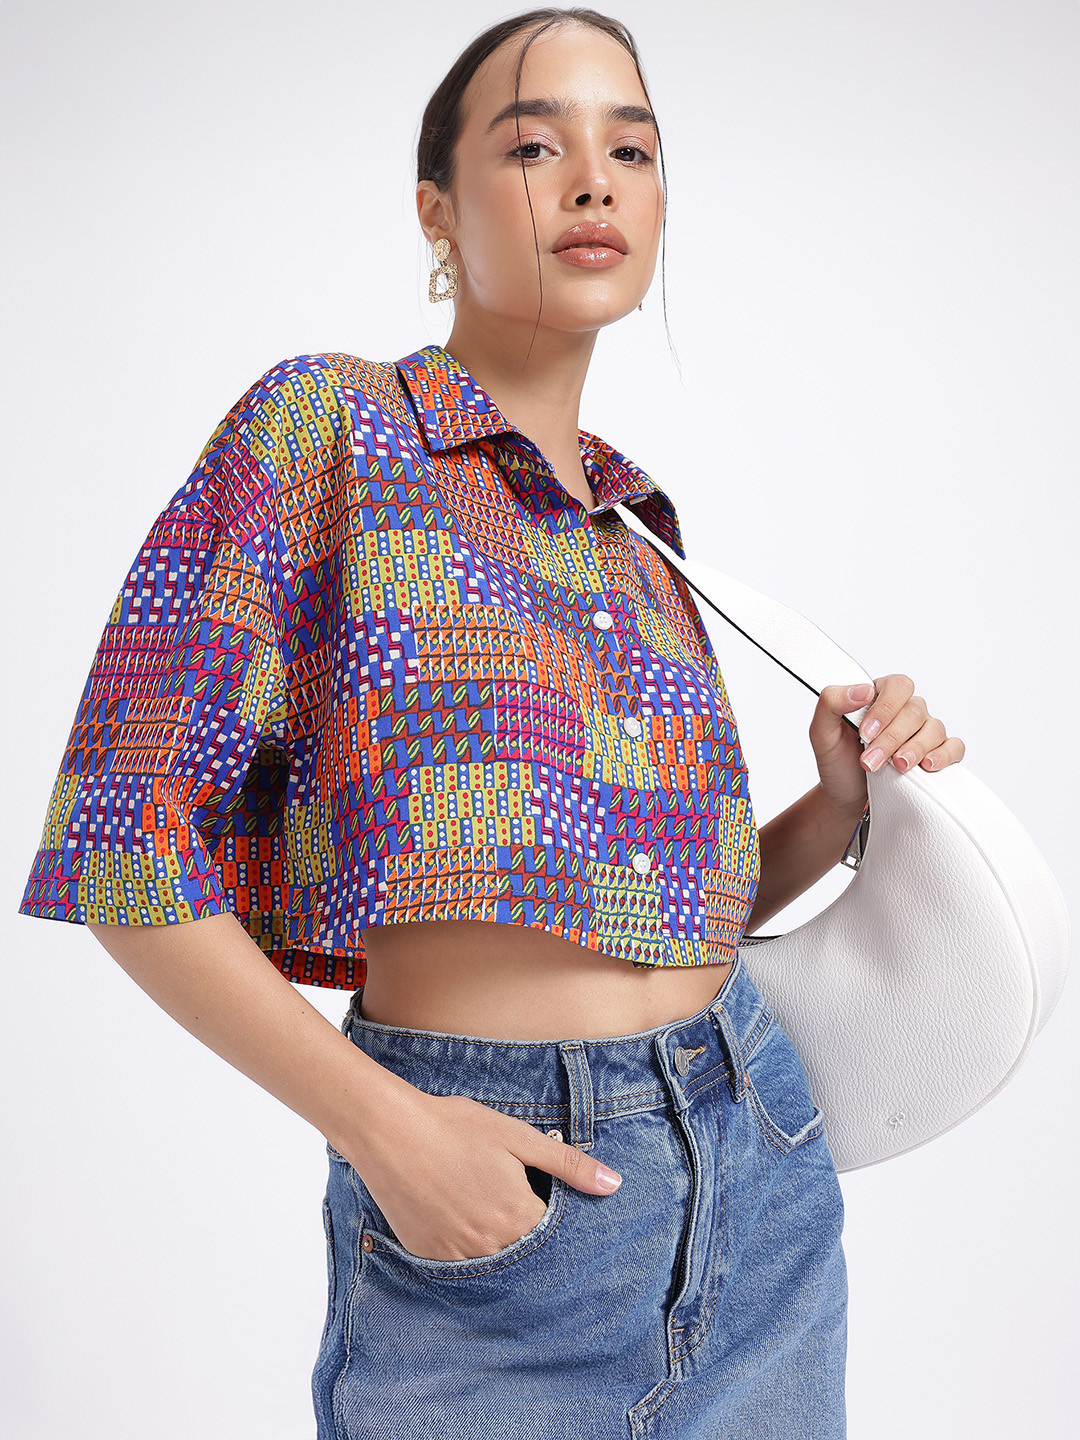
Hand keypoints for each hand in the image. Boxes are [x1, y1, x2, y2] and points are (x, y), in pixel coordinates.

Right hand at [341, 1088, 621, 1262]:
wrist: (390, 1131)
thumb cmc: (455, 1127)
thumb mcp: (517, 1137)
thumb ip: (567, 1164)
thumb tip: (613, 1184)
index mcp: (519, 1216)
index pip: (555, 1235)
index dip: (553, 1218)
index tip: (545, 1202)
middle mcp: (492, 1246)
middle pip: (525, 1253)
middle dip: (527, 1235)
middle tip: (509, 1203)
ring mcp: (457, 1256)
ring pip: (492, 1262)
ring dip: (497, 1243)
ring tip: (483, 1208)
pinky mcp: (428, 1256)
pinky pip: (458, 1265)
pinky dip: (465, 1247)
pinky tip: (457, 1216)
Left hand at [810, 673, 965, 816]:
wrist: (845, 795)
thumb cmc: (837, 761)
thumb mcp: (821, 732)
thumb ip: (831, 702)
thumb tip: (862, 690)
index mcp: (880, 695)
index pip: (897, 686)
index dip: (885, 708)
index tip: (864, 734)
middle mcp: (906, 710)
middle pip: (915, 710)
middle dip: (892, 738)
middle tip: (870, 761)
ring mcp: (924, 731)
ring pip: (935, 729)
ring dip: (914, 749)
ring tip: (897, 767)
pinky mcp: (937, 753)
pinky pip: (954, 747)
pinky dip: (944, 755)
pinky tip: (927, 765)